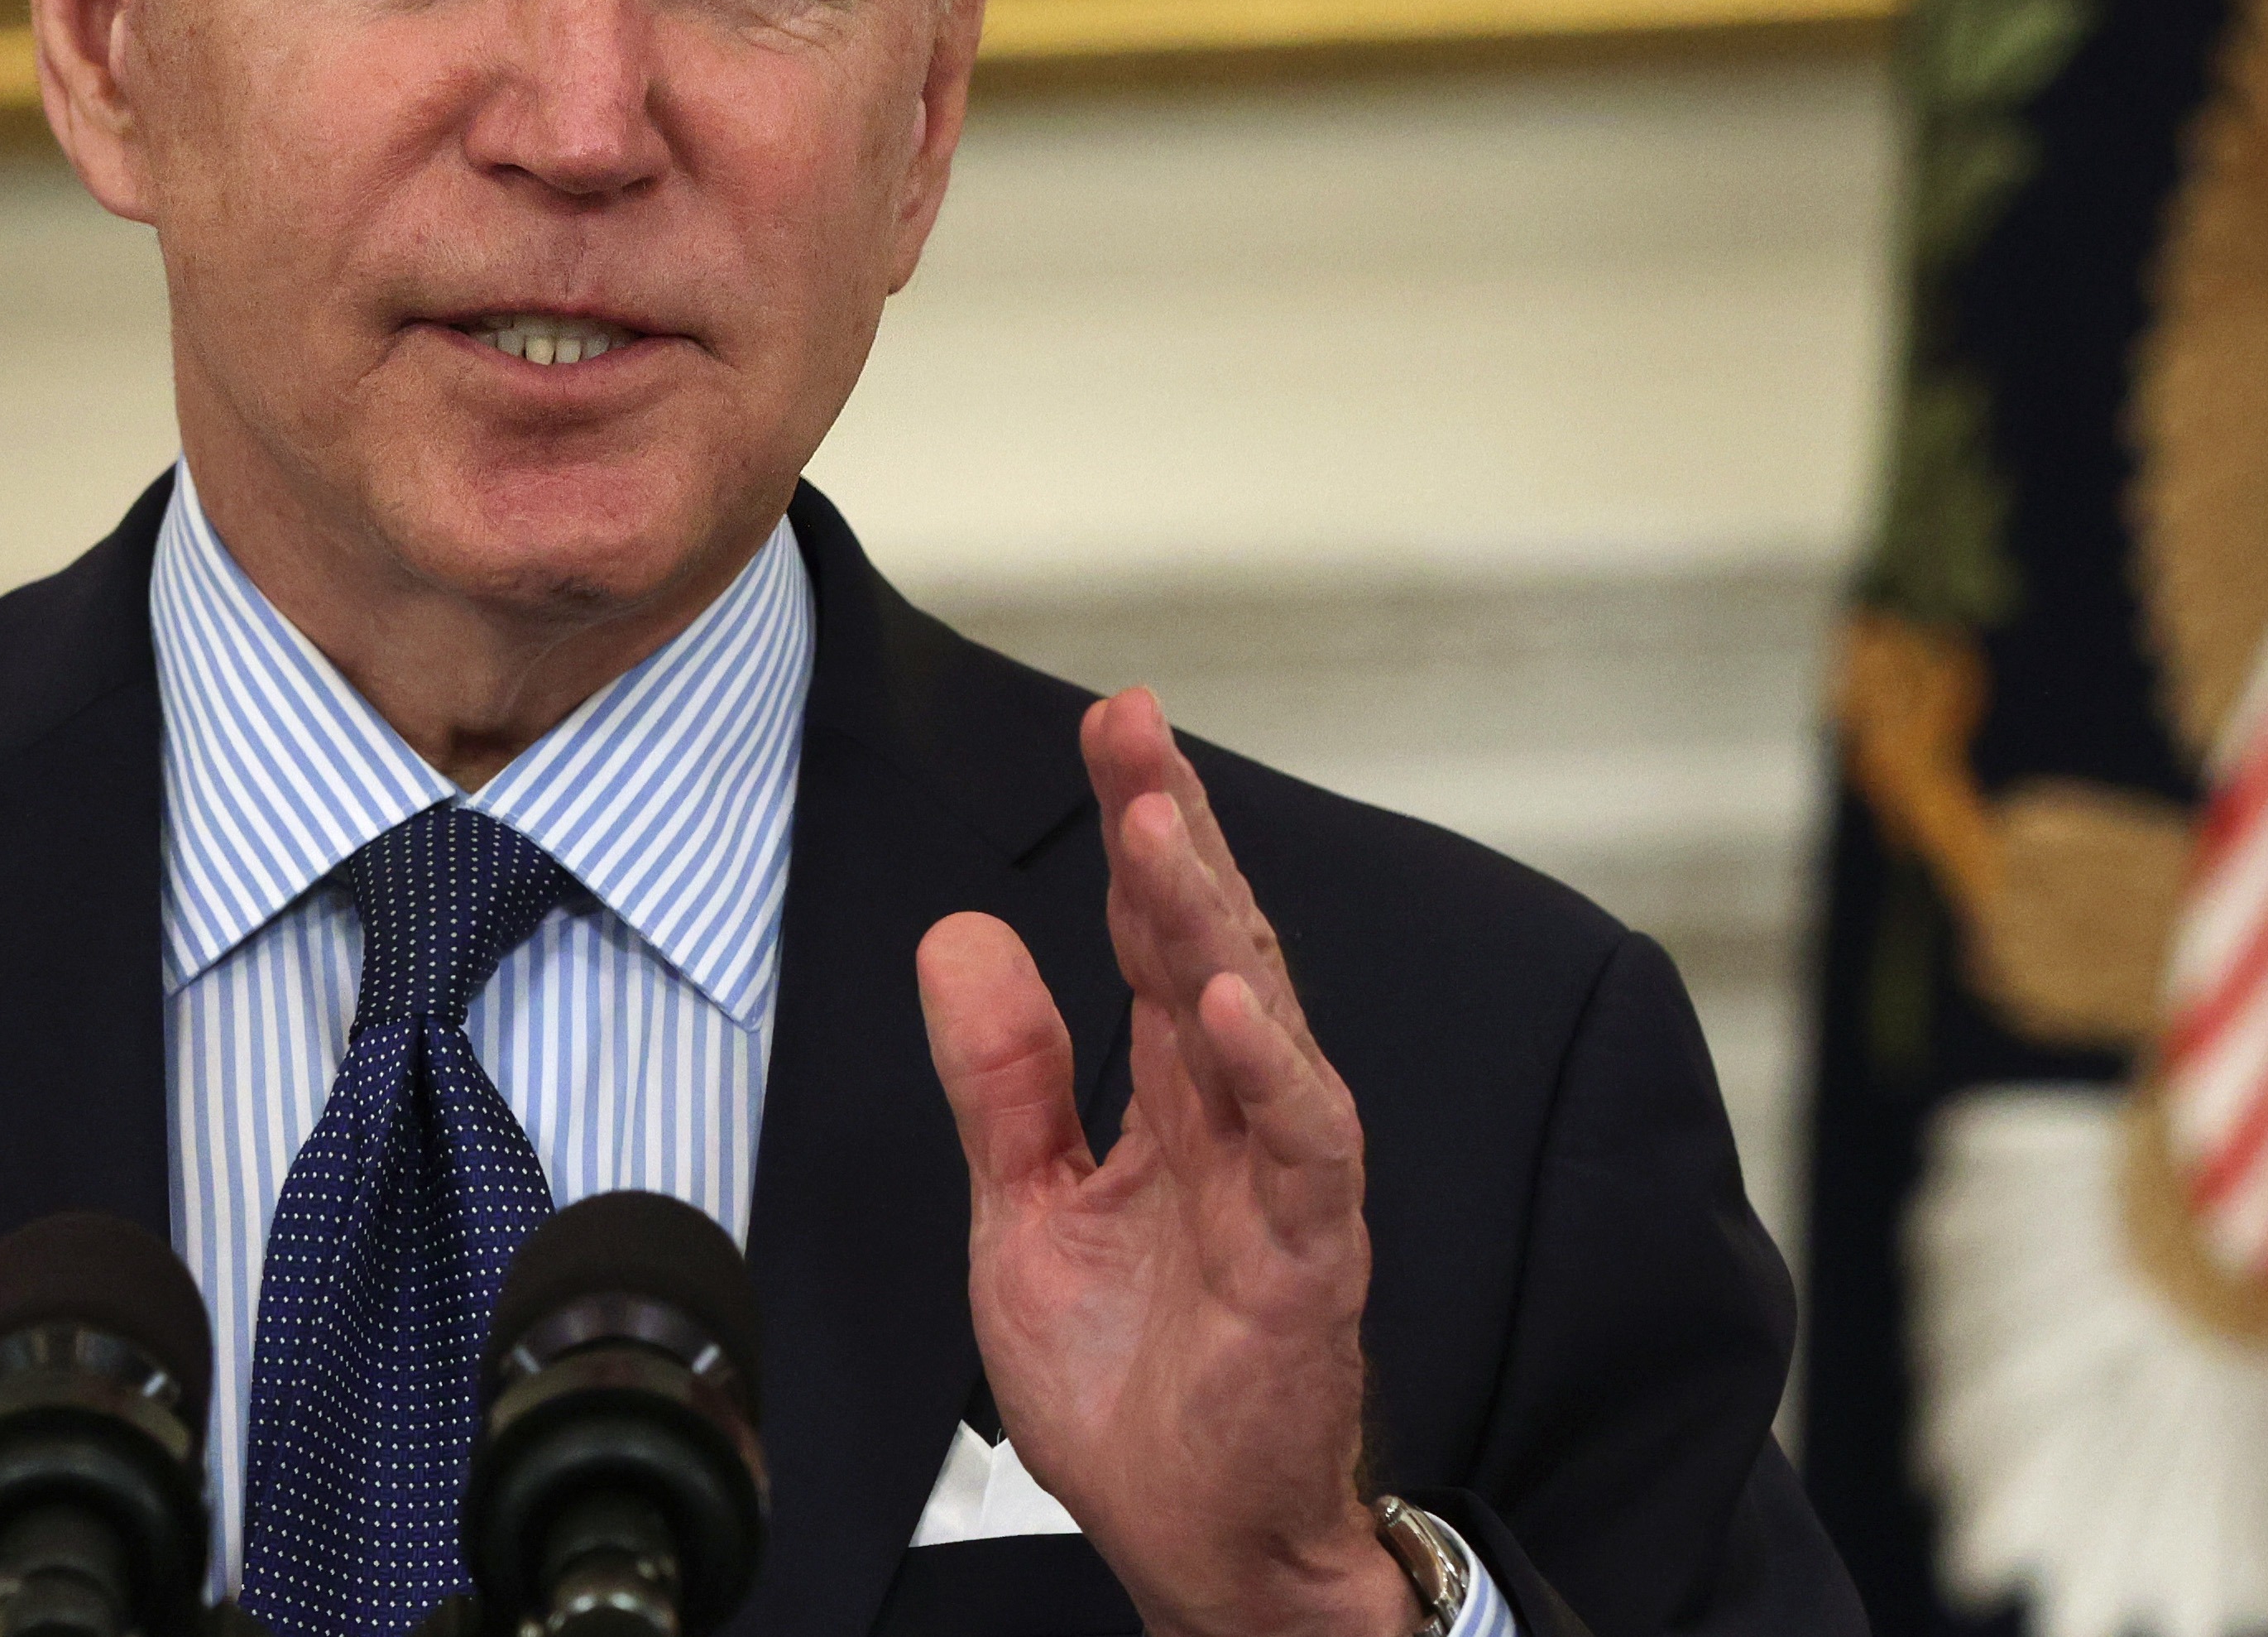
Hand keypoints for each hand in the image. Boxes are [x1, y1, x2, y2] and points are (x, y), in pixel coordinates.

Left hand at [914, 689, 1414, 1636]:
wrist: (1191, 1541)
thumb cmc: (1133, 1389)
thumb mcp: (1023, 1216)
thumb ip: (1003, 1083)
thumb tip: (959, 938)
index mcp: (1173, 1098)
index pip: (1156, 937)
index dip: (1136, 831)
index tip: (1113, 727)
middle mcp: (1237, 1117)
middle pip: (1212, 943)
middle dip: (1174, 830)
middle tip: (1135, 729)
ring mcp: (1282, 1180)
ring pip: (1261, 1019)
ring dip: (1213, 922)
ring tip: (1162, 833)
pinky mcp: (1308, 1258)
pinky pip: (1305, 1146)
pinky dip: (1275, 1072)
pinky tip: (1237, 1003)